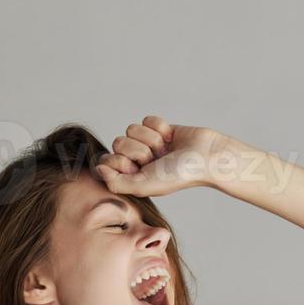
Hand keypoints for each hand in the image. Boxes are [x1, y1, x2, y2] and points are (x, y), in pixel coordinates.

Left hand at [94, 117, 229, 196]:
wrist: (205, 157)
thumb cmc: (177, 176)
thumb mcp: (143, 185)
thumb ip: (116, 182)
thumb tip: (98, 167)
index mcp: (130, 175)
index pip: (107, 160)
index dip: (121, 161)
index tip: (138, 168)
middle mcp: (136, 160)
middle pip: (118, 142)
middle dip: (139, 149)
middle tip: (157, 159)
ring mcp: (146, 143)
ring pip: (131, 128)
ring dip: (151, 139)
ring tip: (166, 150)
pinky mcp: (158, 128)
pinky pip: (147, 119)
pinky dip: (160, 127)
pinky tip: (171, 137)